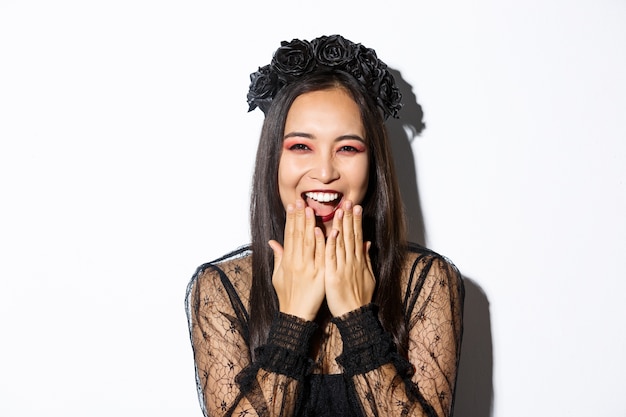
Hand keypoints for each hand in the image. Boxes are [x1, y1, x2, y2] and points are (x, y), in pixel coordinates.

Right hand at [268, 199, 325, 320]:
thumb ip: (278, 257)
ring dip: (309, 225)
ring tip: (310, 209)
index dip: (290, 220)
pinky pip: (320, 256)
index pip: (289, 235)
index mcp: (287, 261)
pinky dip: (320, 243)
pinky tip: (320, 230)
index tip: (292, 206)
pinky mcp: (319, 275)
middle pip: (297, 235)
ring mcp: (308, 268)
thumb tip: (272, 242)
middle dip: (299, 217)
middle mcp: (296, 262)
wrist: (296, 315)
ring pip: (308, 242)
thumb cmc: (287, 296)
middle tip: (301, 201)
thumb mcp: (278, 275)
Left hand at [323, 200, 375, 316]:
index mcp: (358, 261)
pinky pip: (330, 257)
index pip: (357, 236)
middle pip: (350, 236)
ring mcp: (342, 267)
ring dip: (340, 225)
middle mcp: (352, 261)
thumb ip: (366, 259)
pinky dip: (328, 244)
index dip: (356, 221)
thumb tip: (367, 243)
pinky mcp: (333, 275)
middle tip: (349, 202)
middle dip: (349, 218)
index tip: (356, 207)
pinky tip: (327, 231)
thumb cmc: (360, 297)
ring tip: (339, 210)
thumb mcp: (368, 276)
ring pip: (340, 243)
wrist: (355, 315)